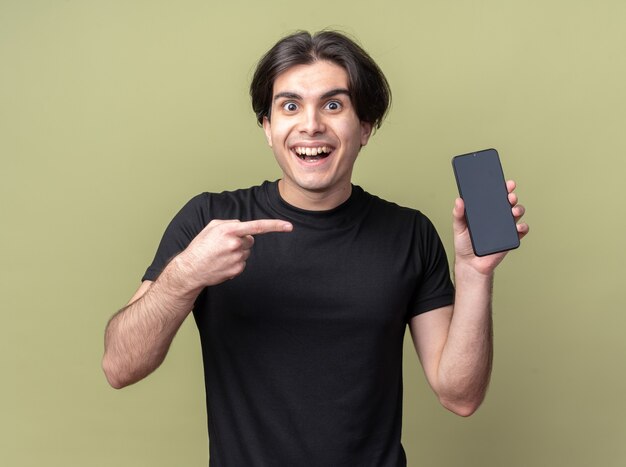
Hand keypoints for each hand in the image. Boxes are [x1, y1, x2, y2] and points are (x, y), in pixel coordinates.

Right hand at [175, 219, 292, 289]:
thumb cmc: (200, 246)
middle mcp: (235, 244)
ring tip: (221, 255)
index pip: (257, 226)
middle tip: (224, 246)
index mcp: (229, 230)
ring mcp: (237, 258)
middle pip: (250, 240)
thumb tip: (242, 226)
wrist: (190, 269)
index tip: (289, 226)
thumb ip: (229, 223)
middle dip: (241, 241)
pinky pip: (243, 263)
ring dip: (238, 252)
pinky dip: (235, 262)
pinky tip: (222, 263)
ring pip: (247, 252)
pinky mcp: (238, 270)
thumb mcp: (211, 227)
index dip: (275, 225)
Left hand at [453, 180, 528, 275]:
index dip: (502, 188)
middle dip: (511, 196)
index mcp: (486, 211)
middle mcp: (497, 216)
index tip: (505, 183)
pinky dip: (522, 227)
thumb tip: (459, 200)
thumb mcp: (459, 227)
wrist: (471, 264)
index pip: (495, 196)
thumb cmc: (465, 244)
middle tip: (509, 196)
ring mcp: (505, 226)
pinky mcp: (510, 238)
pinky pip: (521, 230)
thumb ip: (458, 214)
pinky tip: (518, 227)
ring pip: (517, 213)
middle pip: (508, 202)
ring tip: (513, 211)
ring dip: (518, 209)